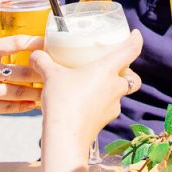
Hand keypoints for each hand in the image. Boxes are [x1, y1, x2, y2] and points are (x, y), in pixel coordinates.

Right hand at [0, 35, 44, 118]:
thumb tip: (13, 40)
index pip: (13, 43)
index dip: (34, 42)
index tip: (48, 42)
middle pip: (22, 70)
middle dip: (42, 71)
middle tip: (58, 70)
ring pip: (19, 91)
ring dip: (37, 91)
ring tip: (52, 90)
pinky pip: (8, 107)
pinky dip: (24, 106)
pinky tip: (34, 104)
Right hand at [34, 30, 143, 148]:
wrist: (65, 137)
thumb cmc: (63, 100)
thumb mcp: (51, 76)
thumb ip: (43, 62)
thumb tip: (35, 54)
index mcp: (107, 69)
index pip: (131, 50)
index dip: (136, 40)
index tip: (135, 34)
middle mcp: (115, 87)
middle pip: (132, 77)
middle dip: (127, 72)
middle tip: (113, 66)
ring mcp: (113, 106)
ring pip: (120, 94)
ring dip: (112, 88)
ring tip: (94, 85)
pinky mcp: (105, 121)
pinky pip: (108, 108)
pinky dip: (101, 104)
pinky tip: (85, 103)